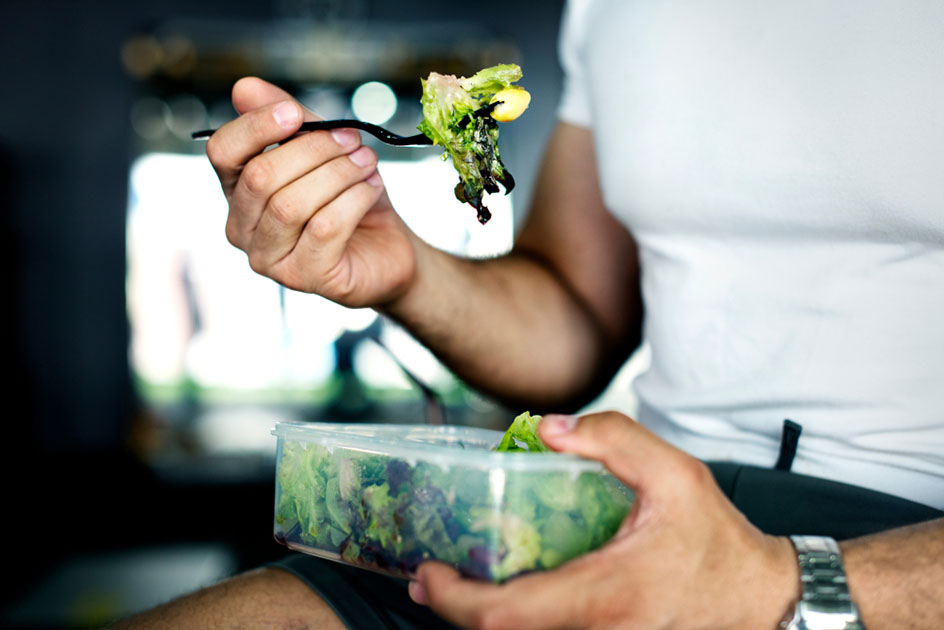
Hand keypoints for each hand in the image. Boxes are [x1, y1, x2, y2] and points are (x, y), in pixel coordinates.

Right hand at [206, 77, 415, 306]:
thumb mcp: (324, 151)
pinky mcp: (305, 278)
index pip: (222, 153)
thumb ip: (289, 121)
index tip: (295, 113)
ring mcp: (270, 260)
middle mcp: (242, 229)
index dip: (255, 127)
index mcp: (238, 192)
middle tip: (352, 140)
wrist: (389, 249)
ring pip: (292, 204)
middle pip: (261, 176)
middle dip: (313, 150)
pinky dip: (354, 199)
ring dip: (338, 174)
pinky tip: (372, 188)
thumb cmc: (350, 200)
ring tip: (367, 163)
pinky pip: (325, 228)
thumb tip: (244, 87)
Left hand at [409, 412, 799, 629]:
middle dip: (454, 609)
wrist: (760, 599)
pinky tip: (505, 590)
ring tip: (458, 579)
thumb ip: (613, 440)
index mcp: (605, 595)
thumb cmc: (717, 541)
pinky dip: (513, 619)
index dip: (455, 599)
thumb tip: (547, 429)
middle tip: (427, 575)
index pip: (506, 614)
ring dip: (481, 616)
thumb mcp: (675, 472)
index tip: (427, 572)